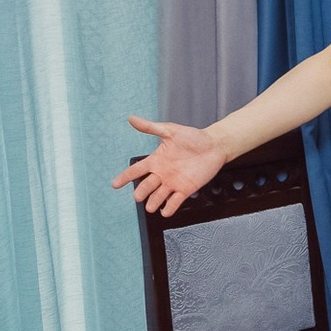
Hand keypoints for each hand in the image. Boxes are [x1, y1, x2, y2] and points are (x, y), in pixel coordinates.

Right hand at [110, 115, 228, 216]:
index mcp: (156, 160)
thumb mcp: (170, 131)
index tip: (115, 185)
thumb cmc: (193, 137)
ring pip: (160, 195)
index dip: (125, 177)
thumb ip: (151, 127)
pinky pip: (176, 201)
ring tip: (150, 207)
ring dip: (154, 202)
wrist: (215, 145)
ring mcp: (174, 182)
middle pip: (147, 185)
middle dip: (142, 192)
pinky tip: (165, 212)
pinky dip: (170, 207)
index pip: (136, 170)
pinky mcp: (186, 189)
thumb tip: (131, 118)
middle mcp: (162, 173)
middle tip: (138, 197)